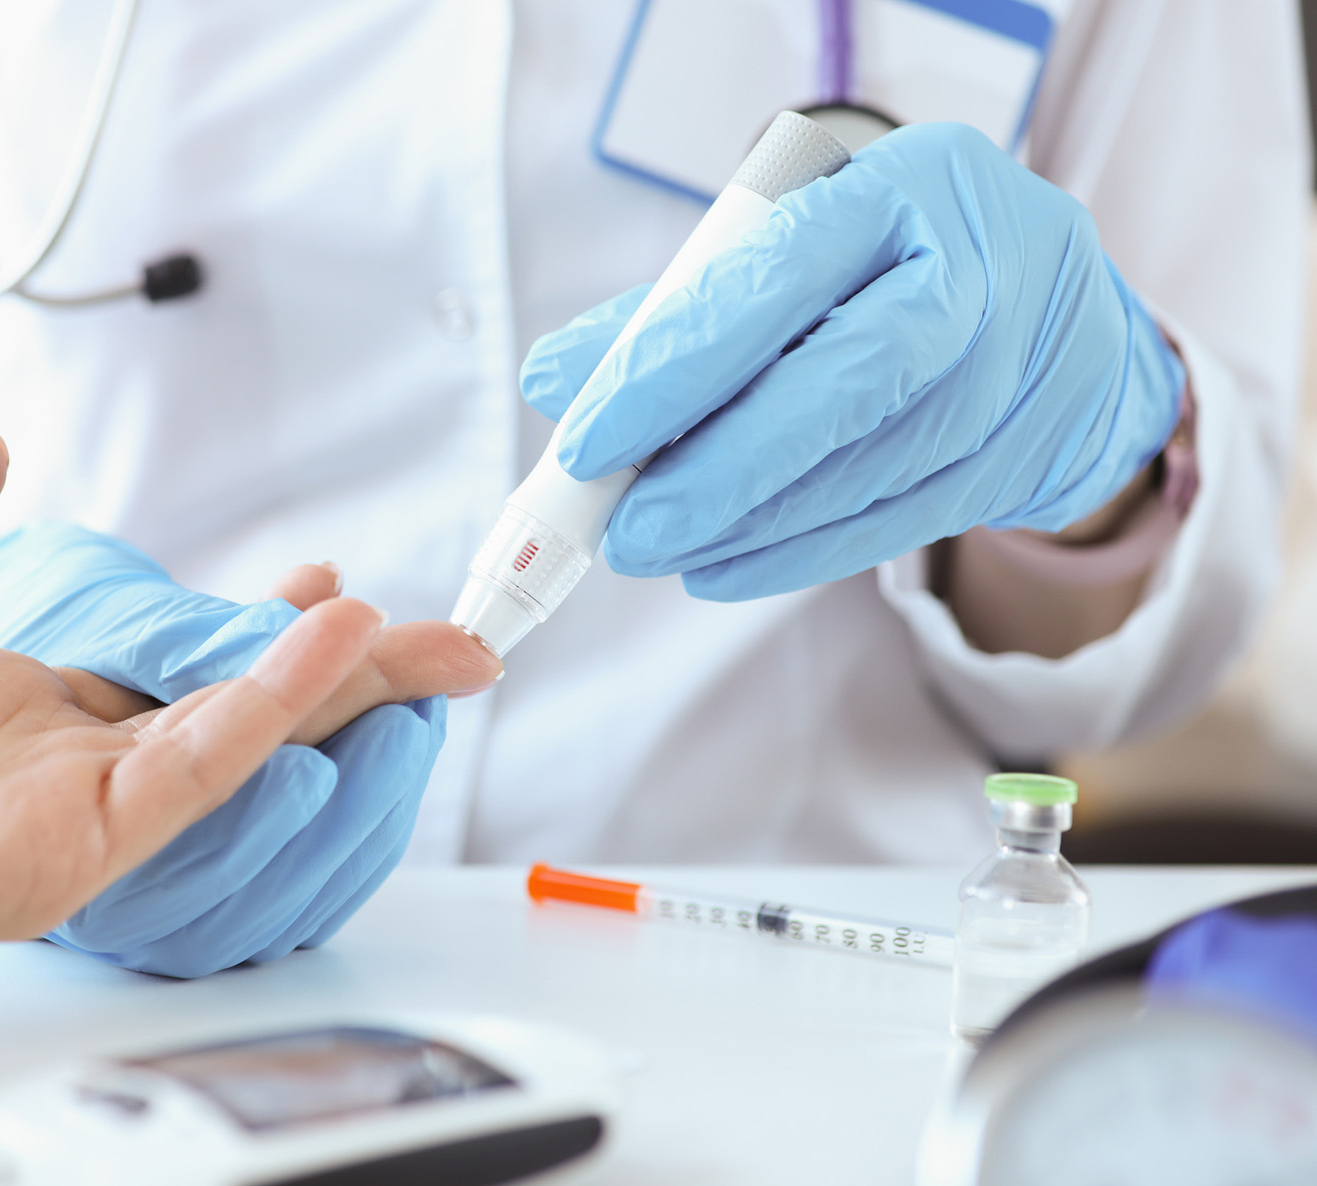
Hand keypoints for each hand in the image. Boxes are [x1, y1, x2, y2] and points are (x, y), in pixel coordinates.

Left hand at [0, 524, 500, 976]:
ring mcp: (51, 820)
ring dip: (349, 702)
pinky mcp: (51, 854)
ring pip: (244, 755)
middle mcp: (37, 776)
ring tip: (447, 649)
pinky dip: (276, 707)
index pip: (166, 683)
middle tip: (458, 642)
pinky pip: (191, 776)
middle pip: (238, 726)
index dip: (266, 636)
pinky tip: (340, 641)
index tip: (329, 586)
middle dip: (357, 683)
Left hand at [522, 122, 1186, 600]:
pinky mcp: (1034, 450)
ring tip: (664, 548)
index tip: (587, 440)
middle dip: (719, 469)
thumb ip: (676, 310)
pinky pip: (904, 518)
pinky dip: (805, 551)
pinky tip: (729, 564)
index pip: (777, 277)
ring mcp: (1026, 363)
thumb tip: (552, 376)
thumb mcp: (799, 254)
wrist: (1066, 319)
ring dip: (754, 523)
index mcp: (910, 186)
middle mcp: (984, 266)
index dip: (674, 366)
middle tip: (626, 532)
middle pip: (843, 381)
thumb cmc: (895, 272)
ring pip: (874, 465)